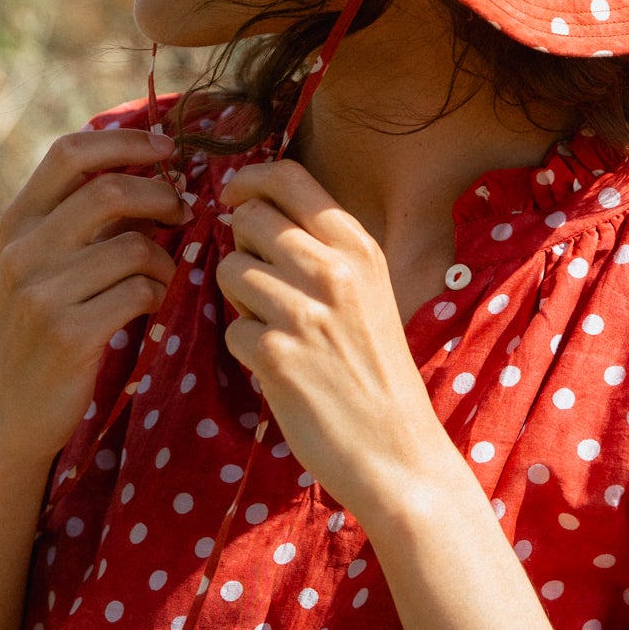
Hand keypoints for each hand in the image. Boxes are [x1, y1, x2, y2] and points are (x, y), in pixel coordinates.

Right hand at [0, 128, 193, 467]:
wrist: (10, 414)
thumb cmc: (41, 329)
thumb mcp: (43, 266)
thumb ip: (83, 221)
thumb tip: (155, 172)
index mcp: (17, 222)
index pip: (69, 152)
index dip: (125, 142)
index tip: (166, 148)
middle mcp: (23, 251)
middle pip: (109, 191)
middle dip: (161, 196)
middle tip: (183, 212)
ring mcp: (42, 293)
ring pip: (135, 246)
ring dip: (165, 259)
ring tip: (162, 277)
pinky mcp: (69, 334)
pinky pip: (140, 292)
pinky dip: (159, 294)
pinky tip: (151, 307)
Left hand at [215, 159, 449, 522]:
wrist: (398, 452)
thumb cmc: (376, 370)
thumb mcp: (368, 291)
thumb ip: (323, 249)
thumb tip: (253, 212)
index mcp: (358, 246)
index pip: (288, 177)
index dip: (249, 180)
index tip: (234, 197)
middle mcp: (333, 270)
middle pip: (249, 217)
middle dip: (242, 246)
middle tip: (263, 283)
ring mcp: (304, 312)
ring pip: (230, 269)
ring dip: (239, 299)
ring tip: (275, 328)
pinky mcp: (277, 355)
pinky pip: (231, 327)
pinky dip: (245, 347)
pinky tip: (278, 367)